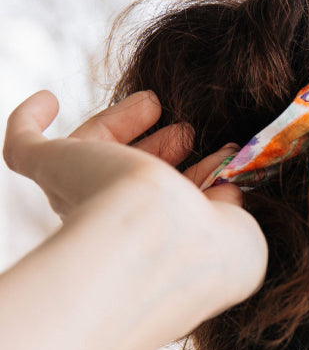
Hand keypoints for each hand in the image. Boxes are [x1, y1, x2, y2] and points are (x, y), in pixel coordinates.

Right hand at [3, 90, 267, 312]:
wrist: (160, 244)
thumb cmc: (208, 250)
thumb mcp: (242, 235)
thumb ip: (233, 209)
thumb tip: (224, 185)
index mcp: (158, 247)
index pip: (169, 207)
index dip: (196, 177)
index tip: (224, 154)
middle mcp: (113, 226)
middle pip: (127, 178)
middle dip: (162, 149)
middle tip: (188, 130)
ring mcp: (80, 196)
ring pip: (90, 155)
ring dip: (122, 123)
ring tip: (156, 101)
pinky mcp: (51, 169)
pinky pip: (24, 146)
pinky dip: (30, 120)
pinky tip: (48, 98)